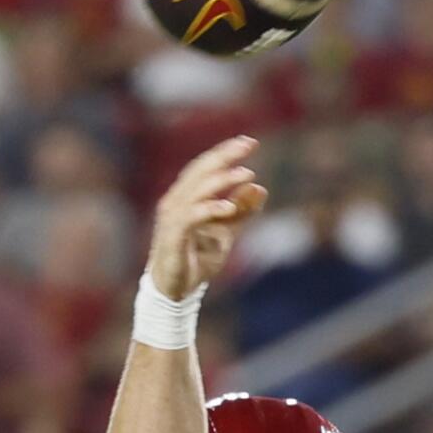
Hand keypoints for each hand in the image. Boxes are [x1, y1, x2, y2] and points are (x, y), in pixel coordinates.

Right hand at [145, 134, 268, 300]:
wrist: (176, 290)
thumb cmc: (197, 258)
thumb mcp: (226, 232)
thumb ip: (241, 211)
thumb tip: (260, 187)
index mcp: (186, 197)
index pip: (205, 167)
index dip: (225, 153)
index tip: (249, 141)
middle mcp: (176, 202)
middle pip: (199, 171)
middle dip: (224, 156)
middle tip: (249, 145)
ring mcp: (172, 218)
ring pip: (196, 191)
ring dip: (221, 181)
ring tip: (246, 174)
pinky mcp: (172, 237)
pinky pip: (190, 218)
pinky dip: (209, 209)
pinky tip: (229, 207)